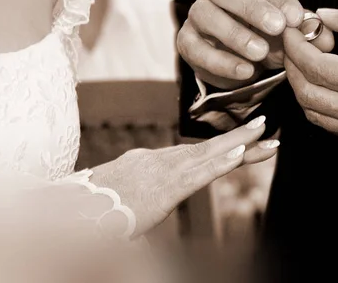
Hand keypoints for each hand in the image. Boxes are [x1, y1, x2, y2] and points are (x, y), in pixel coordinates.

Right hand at [91, 116, 275, 235]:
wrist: (71, 211)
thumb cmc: (92, 208)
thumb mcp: (121, 196)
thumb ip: (140, 195)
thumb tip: (147, 204)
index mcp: (151, 162)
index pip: (195, 153)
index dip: (222, 147)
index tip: (245, 143)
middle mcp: (159, 161)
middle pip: (207, 149)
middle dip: (239, 138)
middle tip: (266, 126)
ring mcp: (162, 172)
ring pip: (208, 155)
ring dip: (239, 144)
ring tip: (265, 135)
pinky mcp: (164, 189)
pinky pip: (198, 175)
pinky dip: (220, 163)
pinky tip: (240, 154)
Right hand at [177, 0, 333, 89]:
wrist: (244, 60)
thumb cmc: (268, 33)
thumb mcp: (290, 30)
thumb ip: (307, 31)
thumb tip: (324, 38)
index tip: (295, 17)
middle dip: (251, 8)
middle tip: (277, 28)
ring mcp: (197, 14)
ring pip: (206, 16)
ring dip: (235, 35)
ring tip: (261, 53)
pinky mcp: (187, 42)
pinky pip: (196, 49)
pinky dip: (220, 61)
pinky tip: (245, 71)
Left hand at [283, 2, 337, 152]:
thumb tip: (325, 16)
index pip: (317, 68)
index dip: (297, 47)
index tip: (293, 30)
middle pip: (307, 94)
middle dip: (292, 65)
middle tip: (294, 44)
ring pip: (314, 113)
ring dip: (301, 86)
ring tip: (305, 62)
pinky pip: (329, 125)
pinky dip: (316, 103)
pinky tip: (322, 84)